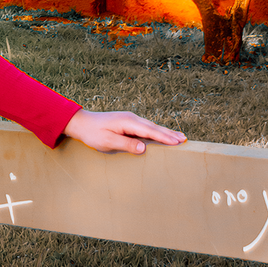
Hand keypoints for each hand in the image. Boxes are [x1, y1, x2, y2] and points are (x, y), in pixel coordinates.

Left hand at [63, 109, 186, 154]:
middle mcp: (132, 118)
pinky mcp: (128, 122)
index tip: (178, 142)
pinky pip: (146, 127)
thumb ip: (126, 144)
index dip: (165, 137)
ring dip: (165, 132)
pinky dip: (157, 132)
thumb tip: (144, 148)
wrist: (82, 123)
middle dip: (170, 134)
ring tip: (179, 137)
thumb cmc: (93, 133)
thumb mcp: (108, 141)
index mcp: (128, 122)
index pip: (150, 131)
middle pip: (154, 127)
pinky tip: (162, 135)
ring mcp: (130, 119)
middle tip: (185, 140)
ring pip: (152, 127)